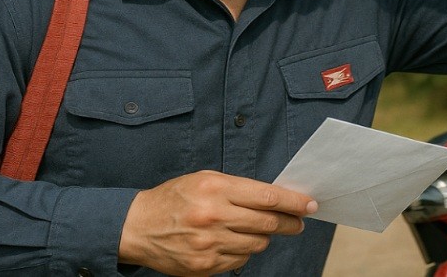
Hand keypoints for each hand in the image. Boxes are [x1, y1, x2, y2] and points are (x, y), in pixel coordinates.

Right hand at [118, 170, 316, 275]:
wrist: (137, 226)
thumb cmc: (175, 198)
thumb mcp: (205, 180)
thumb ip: (240, 188)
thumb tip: (277, 199)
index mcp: (216, 189)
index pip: (268, 197)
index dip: (294, 202)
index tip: (309, 204)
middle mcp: (214, 216)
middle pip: (268, 223)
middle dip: (289, 223)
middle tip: (297, 222)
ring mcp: (209, 245)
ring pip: (257, 245)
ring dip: (264, 238)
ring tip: (259, 230)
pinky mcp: (205, 267)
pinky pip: (240, 261)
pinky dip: (243, 252)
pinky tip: (233, 242)